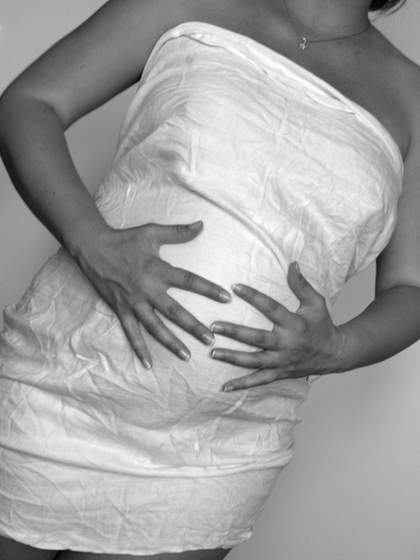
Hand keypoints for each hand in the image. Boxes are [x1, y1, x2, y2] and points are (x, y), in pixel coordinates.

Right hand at [75, 220, 230, 368]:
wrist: (93, 247)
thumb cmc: (124, 239)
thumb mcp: (152, 232)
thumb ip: (178, 232)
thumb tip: (201, 225)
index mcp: (158, 270)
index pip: (189, 281)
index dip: (208, 289)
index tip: (226, 299)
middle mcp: (147, 289)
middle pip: (175, 311)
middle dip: (194, 326)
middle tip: (211, 339)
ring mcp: (133, 302)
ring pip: (155, 327)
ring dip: (171, 342)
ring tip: (187, 356)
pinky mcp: (121, 310)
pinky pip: (131, 332)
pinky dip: (139, 349)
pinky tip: (148, 364)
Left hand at [209, 262, 345, 390]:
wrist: (336, 354)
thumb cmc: (323, 325)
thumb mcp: (316, 302)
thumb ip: (301, 284)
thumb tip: (292, 263)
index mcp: (294, 324)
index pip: (271, 308)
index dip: (253, 296)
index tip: (234, 286)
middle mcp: (287, 344)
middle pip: (257, 339)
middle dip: (235, 332)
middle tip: (213, 326)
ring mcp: (282, 361)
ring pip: (254, 361)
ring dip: (233, 358)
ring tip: (212, 352)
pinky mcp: (280, 373)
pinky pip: (259, 380)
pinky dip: (242, 384)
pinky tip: (225, 386)